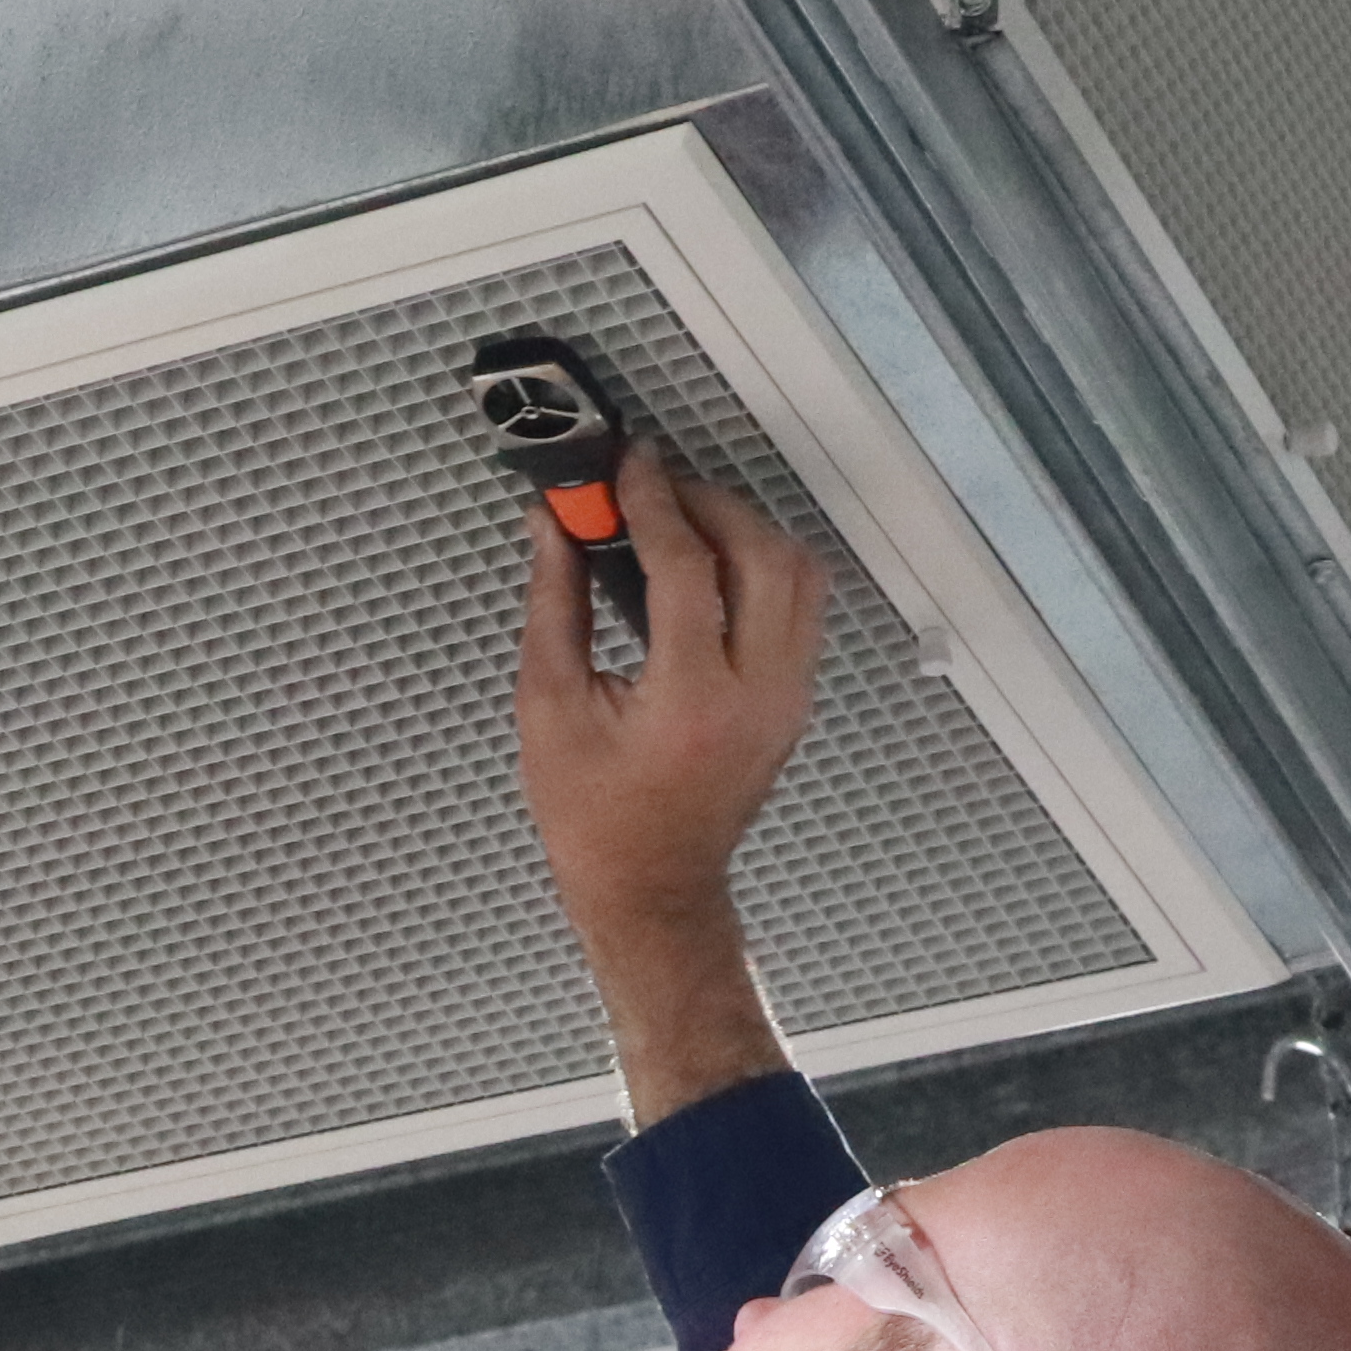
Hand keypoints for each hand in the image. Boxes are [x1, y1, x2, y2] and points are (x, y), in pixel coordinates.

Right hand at [513, 448, 827, 1123]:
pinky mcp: (796, 699)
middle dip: (708, 503)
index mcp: (691, 701)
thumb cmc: (591, 812)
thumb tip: (555, 520)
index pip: (689, 568)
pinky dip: (763, 564)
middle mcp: (758, 694)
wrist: (652, 888)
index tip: (627, 462)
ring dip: (744, 528)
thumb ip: (555, 602)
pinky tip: (711, 561)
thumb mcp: (549, 705)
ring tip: (683, 516)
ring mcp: (789, 697)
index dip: (655, 502)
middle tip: (654, 485)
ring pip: (798, 573)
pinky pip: (801, 605)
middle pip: (763, 555)